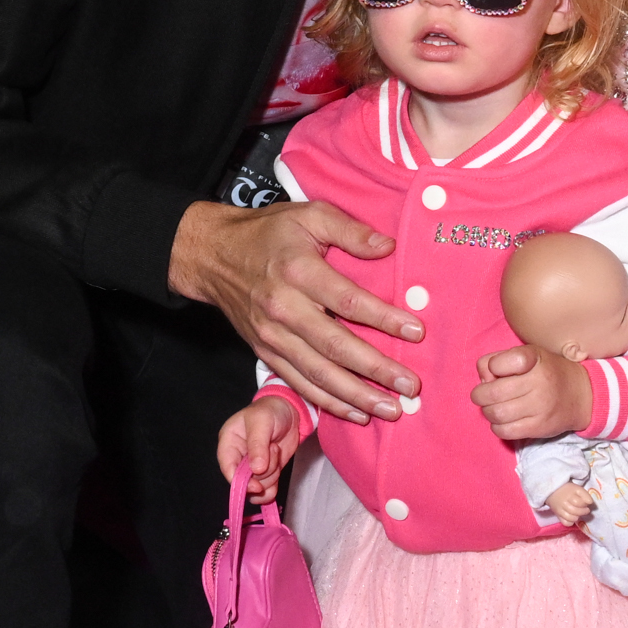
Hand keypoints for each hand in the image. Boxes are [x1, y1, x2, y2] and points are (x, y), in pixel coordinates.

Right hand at [171, 199, 419, 420]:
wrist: (212, 254)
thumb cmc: (267, 232)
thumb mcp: (309, 214)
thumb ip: (350, 230)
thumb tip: (388, 246)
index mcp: (299, 272)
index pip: (348, 301)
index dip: (384, 319)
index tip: (416, 332)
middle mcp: (284, 309)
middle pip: (336, 346)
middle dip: (376, 370)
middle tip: (410, 386)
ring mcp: (273, 335)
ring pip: (319, 373)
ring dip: (356, 395)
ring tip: (391, 409)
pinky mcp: (265, 351)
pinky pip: (299, 383)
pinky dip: (328, 402)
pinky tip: (357, 412)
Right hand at [215, 394, 304, 485]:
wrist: (289, 412)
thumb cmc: (270, 411)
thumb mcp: (262, 422)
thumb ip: (258, 445)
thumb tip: (256, 470)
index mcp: (229, 443)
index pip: (228, 468)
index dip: (239, 481)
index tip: (256, 486)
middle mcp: (237, 458)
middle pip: (244, 480)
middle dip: (262, 473)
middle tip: (274, 449)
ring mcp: (251, 467)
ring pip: (258, 486)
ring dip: (272, 474)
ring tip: (276, 449)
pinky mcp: (265, 473)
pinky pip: (264, 491)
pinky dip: (272, 488)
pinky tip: (278, 471)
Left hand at [471, 345, 592, 442]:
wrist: (581, 395)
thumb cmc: (547, 372)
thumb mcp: (526, 355)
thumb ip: (497, 360)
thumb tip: (482, 381)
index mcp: (533, 358)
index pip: (497, 363)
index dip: (490, 368)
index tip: (496, 371)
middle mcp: (538, 381)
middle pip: (492, 393)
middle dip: (480, 395)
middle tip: (483, 395)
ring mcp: (540, 406)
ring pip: (496, 414)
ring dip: (488, 411)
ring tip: (494, 407)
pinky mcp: (539, 427)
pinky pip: (505, 431)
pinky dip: (497, 427)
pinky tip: (504, 420)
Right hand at [546, 481, 595, 526]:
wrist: (553, 491)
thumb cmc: (568, 490)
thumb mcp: (577, 489)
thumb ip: (585, 494)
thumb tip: (590, 502)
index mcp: (569, 494)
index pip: (580, 502)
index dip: (586, 503)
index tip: (587, 502)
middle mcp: (564, 502)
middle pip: (575, 511)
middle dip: (583, 511)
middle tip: (586, 510)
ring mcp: (560, 509)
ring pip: (571, 518)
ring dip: (577, 517)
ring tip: (579, 514)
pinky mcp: (557, 515)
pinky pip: (565, 523)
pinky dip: (570, 522)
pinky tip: (572, 519)